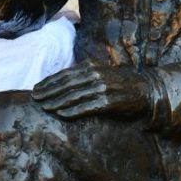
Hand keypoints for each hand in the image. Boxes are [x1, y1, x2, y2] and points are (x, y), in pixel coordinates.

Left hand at [32, 58, 150, 118]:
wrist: (145, 90)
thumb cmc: (119, 84)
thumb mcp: (100, 74)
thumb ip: (83, 77)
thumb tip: (60, 84)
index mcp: (90, 66)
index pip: (64, 74)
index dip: (48, 82)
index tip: (36, 89)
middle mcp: (95, 75)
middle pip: (65, 84)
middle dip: (48, 92)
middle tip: (34, 98)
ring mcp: (102, 87)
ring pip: (73, 95)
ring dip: (56, 102)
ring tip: (44, 107)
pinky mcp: (108, 101)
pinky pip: (86, 107)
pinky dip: (71, 110)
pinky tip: (61, 114)